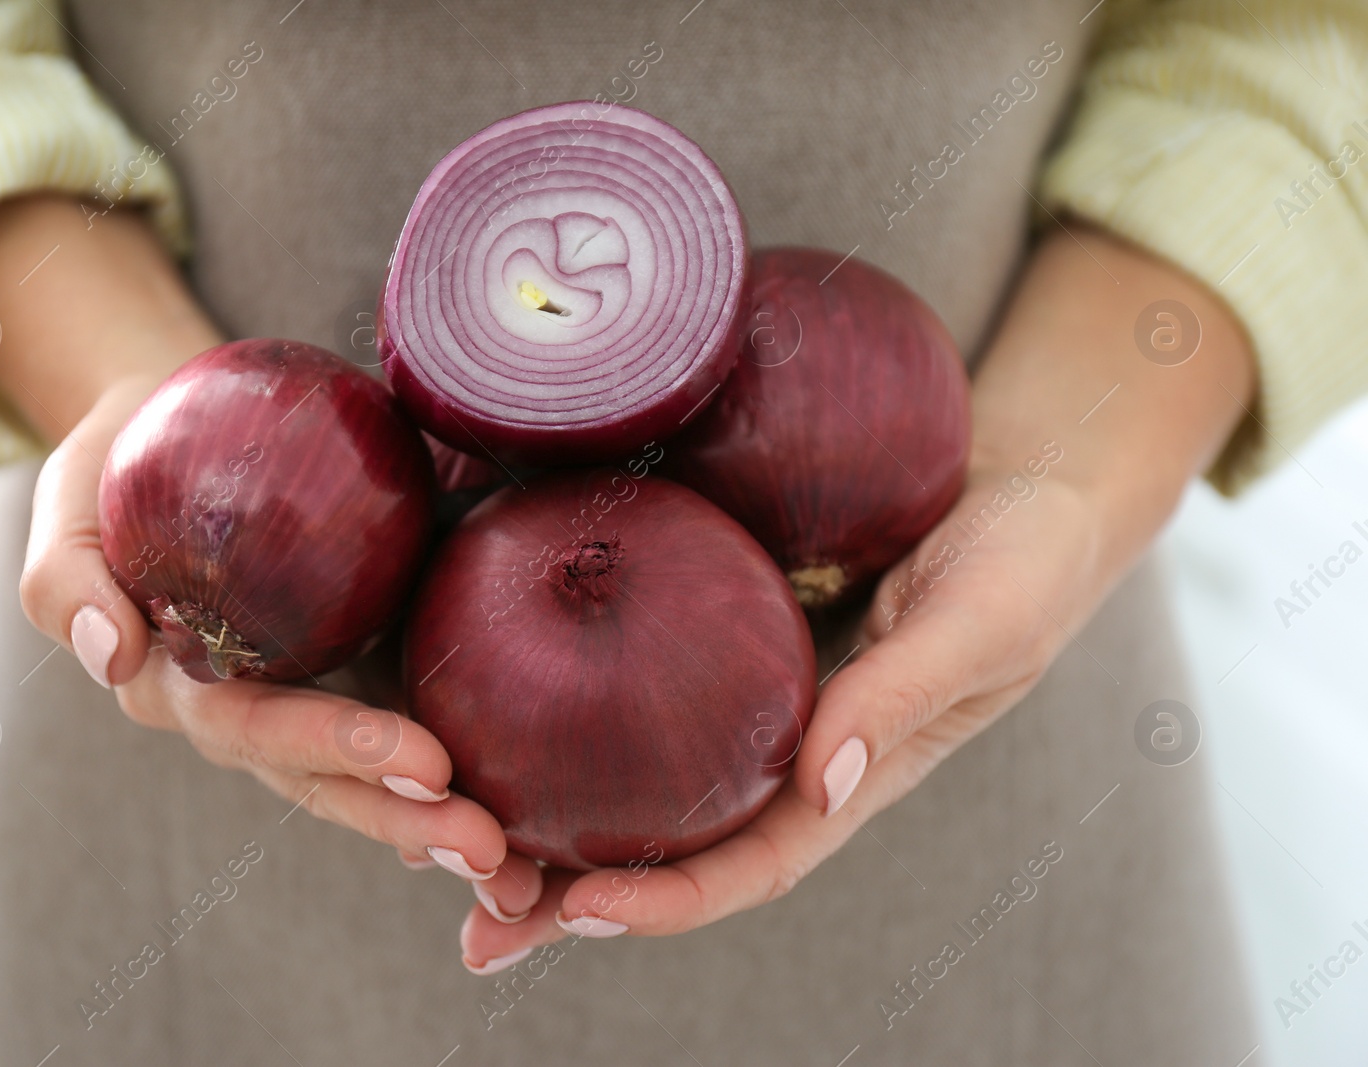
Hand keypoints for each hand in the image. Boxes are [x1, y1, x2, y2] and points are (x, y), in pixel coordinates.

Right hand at [0, 194, 516, 884]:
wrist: (172, 425)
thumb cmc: (117, 462)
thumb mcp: (67, 504)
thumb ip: (69, 582)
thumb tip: (113, 655)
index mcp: (180, 686)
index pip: (261, 729)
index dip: (338, 747)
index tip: (425, 763)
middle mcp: (251, 709)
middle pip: (329, 778)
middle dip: (406, 817)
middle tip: (489, 849)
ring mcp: (311, 692)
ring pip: (374, 775)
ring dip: (440, 821)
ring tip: (518, 864)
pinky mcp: (358, 660)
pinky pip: (410, 718)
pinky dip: (456, 778)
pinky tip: (518, 813)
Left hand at [457, 223, 1255, 969]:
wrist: (1021, 477)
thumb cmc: (1023, 555)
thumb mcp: (980, 621)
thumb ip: (903, 692)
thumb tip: (821, 782)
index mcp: (847, 774)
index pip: (750, 865)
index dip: (669, 902)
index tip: (579, 915)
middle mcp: (782, 749)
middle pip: (668, 846)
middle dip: (574, 897)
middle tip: (473, 928)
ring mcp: (745, 691)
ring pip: (633, 777)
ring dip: (544, 819)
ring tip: (441, 841)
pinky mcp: (718, 622)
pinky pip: (633, 678)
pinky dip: (561, 704)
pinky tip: (486, 700)